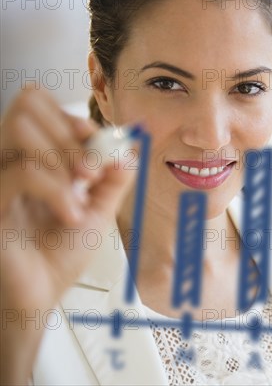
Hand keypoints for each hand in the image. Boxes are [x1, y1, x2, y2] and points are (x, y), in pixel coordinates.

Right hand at [0, 87, 136, 383]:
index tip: (96, 140)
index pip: (37, 105)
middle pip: (26, 105)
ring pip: (18, 127)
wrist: (40, 297)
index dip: (71, 115)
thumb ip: (113, 179)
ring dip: (65, 155)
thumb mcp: (98, 210)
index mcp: (30, 157)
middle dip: (70, 134)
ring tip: (84, 188)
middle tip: (92, 171)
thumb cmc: (58, 256)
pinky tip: (72, 215)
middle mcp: (7, 161)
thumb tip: (129, 148)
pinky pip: (21, 172)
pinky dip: (57, 189)